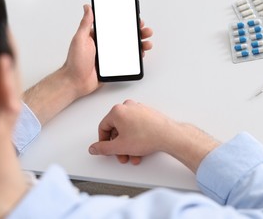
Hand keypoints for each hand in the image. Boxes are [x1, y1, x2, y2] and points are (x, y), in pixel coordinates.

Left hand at [63, 5, 153, 97]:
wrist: (75, 82)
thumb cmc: (74, 62)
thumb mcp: (80, 39)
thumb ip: (85, 23)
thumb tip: (87, 7)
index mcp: (97, 36)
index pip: (115, 26)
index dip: (127, 22)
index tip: (136, 18)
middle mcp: (105, 45)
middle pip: (125, 36)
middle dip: (137, 33)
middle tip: (146, 31)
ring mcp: (110, 56)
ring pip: (128, 48)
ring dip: (139, 44)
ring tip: (147, 43)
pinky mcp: (113, 66)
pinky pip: (127, 61)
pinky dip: (135, 57)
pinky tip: (140, 54)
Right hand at [89, 100, 219, 171]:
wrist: (168, 135)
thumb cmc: (147, 136)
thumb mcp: (119, 146)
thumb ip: (103, 148)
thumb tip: (94, 148)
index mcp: (117, 111)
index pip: (103, 127)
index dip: (103, 141)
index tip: (106, 149)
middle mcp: (127, 106)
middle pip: (116, 129)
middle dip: (118, 146)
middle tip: (122, 155)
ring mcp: (138, 109)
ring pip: (127, 129)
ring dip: (128, 144)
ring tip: (133, 155)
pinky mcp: (147, 113)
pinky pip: (136, 126)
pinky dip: (136, 138)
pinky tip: (140, 149)